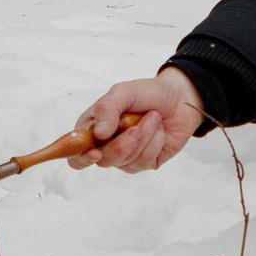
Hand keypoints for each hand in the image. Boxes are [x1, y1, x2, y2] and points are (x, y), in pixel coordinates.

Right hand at [67, 68, 206, 173]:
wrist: (180, 98)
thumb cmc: (147, 93)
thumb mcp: (124, 92)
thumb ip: (107, 108)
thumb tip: (98, 134)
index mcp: (92, 127)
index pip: (74, 151)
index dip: (81, 157)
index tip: (95, 152)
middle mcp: (105, 145)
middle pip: (103, 160)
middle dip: (122, 144)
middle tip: (136, 128)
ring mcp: (125, 156)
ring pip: (126, 161)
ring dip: (143, 138)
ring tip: (153, 118)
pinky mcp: (144, 162)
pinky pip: (144, 163)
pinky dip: (154, 145)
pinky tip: (159, 131)